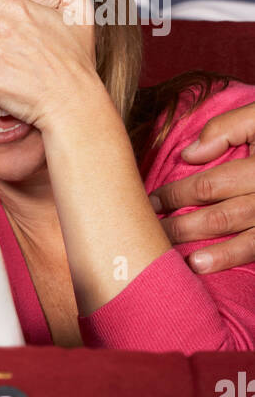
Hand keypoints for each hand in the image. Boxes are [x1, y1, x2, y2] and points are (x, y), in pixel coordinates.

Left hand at [148, 102, 254, 272]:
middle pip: (222, 217)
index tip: (151, 201)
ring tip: (189, 263)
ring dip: (218, 255)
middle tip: (155, 234)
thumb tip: (189, 155)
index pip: (209, 185)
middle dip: (185, 228)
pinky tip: (223, 266)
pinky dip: (243, 258)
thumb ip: (225, 129)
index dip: (177, 195)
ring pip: (248, 242)